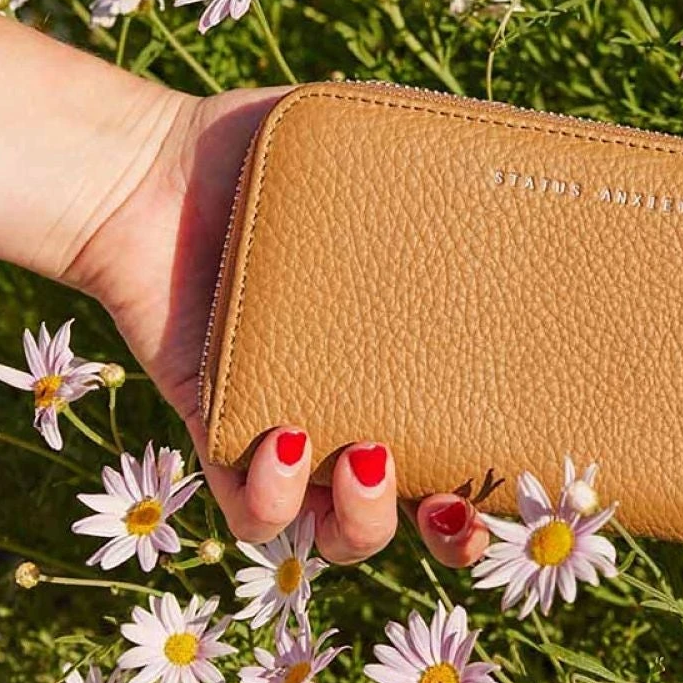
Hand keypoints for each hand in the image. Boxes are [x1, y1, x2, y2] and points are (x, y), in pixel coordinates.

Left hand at [62, 86, 484, 566]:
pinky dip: (273, 501)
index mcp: (398, 362)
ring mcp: (287, 433)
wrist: (145, 166)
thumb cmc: (259, 156)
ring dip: (362, 521)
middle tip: (457, 509)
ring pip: (333, 534)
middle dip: (450, 536)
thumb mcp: (366, 146)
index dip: (506, 483)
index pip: (468, 442)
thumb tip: (531, 146)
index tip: (536, 476)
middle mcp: (350, 409)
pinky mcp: (218, 438)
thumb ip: (444, 159)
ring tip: (362, 456)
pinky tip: (285, 436)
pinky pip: (252, 515)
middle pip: (416, 515)